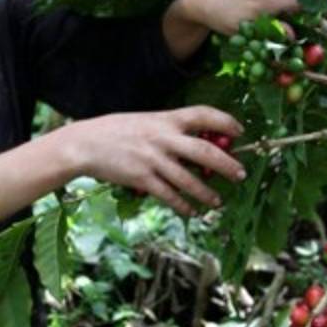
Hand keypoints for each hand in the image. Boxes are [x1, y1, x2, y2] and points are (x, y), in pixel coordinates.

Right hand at [60, 106, 246, 215]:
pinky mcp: (142, 179)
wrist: (85, 143)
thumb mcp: (146, 122)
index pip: (202, 114)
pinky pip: (169, 195)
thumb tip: (198, 143)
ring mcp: (153, 159)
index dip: (224, 121)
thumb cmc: (117, 130)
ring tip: (217, 202)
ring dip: (206, 193)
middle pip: (204, 152)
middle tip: (241, 174)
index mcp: (166, 119)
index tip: (240, 130)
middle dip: (226, 165)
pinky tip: (192, 212)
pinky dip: (183, 205)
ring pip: (189, 180)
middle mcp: (163, 138)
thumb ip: (170, 130)